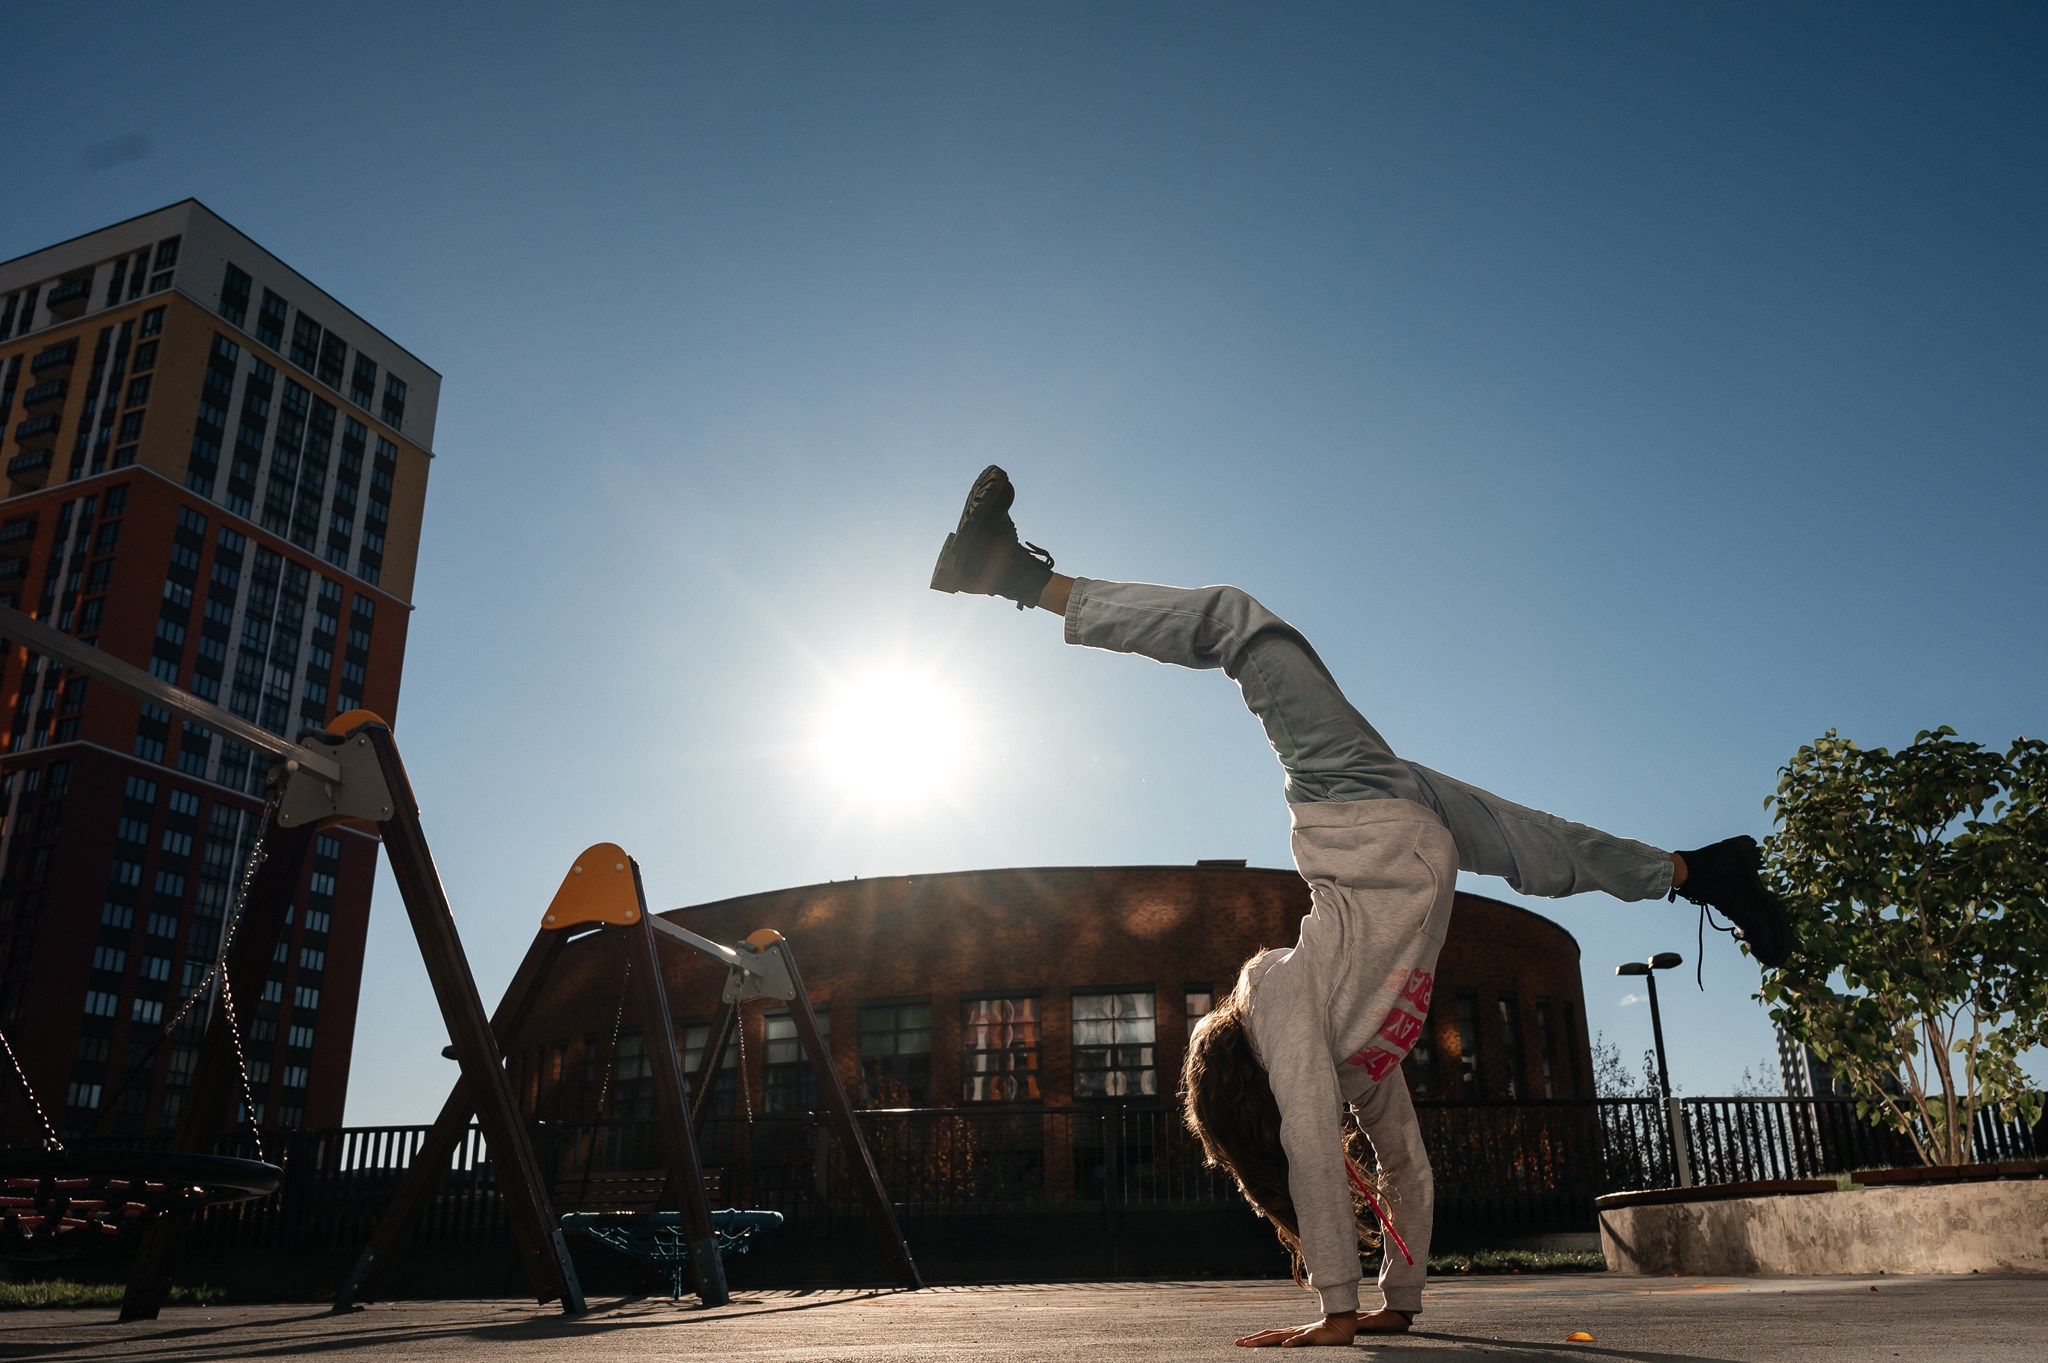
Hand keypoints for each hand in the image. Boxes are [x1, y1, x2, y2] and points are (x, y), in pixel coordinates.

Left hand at [1235, 1312, 1358, 1347]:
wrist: (1342, 1325)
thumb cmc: (1323, 1334)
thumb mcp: (1305, 1340)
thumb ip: (1295, 1342)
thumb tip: (1282, 1347)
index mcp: (1290, 1333)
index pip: (1268, 1334)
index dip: (1254, 1338)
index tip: (1240, 1342)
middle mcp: (1292, 1332)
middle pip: (1269, 1335)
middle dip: (1253, 1339)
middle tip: (1238, 1343)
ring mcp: (1302, 1333)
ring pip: (1280, 1337)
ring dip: (1265, 1340)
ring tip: (1251, 1344)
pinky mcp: (1313, 1336)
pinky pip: (1301, 1339)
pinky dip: (1293, 1342)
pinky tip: (1285, 1345)